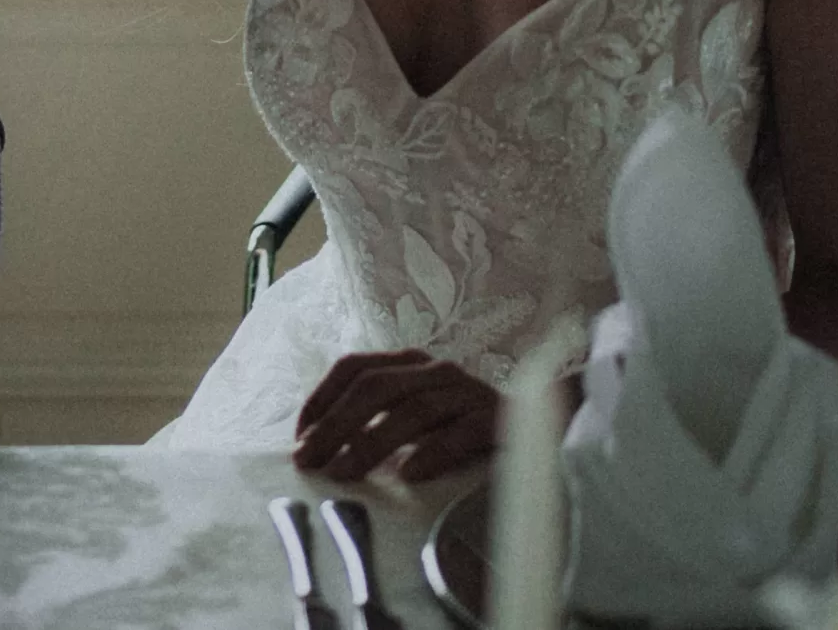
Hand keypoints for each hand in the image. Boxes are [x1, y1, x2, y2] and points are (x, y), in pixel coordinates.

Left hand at [293, 350, 499, 482]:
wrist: (538, 433)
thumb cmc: (460, 429)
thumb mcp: (412, 418)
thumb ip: (374, 423)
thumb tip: (319, 447)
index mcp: (409, 363)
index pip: (353, 367)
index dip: (321, 399)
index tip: (299, 437)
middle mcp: (435, 369)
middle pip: (375, 387)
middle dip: (335, 425)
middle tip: (309, 461)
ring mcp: (467, 392)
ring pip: (412, 410)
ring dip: (371, 443)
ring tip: (345, 473)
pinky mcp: (496, 421)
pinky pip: (460, 433)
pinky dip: (432, 452)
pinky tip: (410, 474)